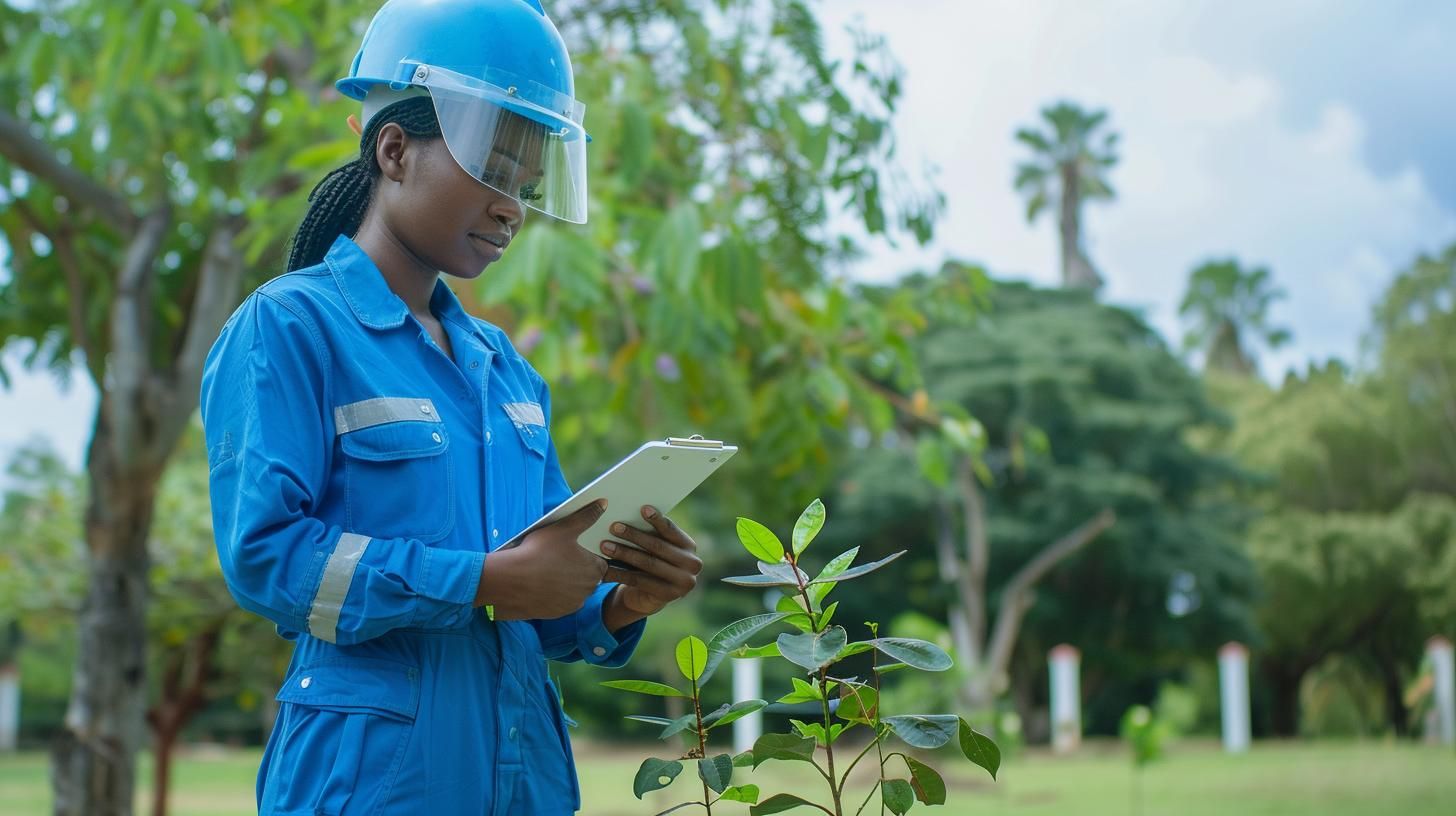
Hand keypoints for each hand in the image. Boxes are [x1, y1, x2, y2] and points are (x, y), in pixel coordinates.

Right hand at [477, 500, 607, 619]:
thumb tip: (603, 504)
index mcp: (594, 570)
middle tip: (559, 558)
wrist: (510, 582)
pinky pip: (559, 601)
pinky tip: (540, 583)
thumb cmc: (538, 553)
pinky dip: (553, 594)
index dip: (588, 555)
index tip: (575, 550)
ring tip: (547, 570)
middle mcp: (588, 590)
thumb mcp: (564, 529)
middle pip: (587, 577)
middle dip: (577, 568)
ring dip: (565, 583)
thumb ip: (586, 517)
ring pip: (573, 590)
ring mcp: (572, 604)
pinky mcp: (556, 613)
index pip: (601, 563)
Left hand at [600, 506, 701, 620]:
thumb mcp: (656, 548)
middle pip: (658, 546)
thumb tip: (628, 514)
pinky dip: (620, 574)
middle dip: (634, 535)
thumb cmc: (651, 561)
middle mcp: (692, 564)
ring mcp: (683, 582)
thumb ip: (651, 534)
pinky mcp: (669, 596)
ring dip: (624, 553)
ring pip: (648, 563)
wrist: (650, 596)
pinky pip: (640, 581)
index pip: (671, 530)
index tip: (642, 508)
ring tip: (605, 546)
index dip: (657, 519)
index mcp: (689, 546)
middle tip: (613, 527)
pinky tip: (605, 569)